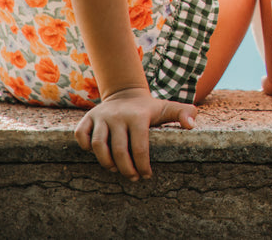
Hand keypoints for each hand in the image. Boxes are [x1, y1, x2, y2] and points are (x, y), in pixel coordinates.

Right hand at [73, 88, 196, 179]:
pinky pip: (81, 135)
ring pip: (98, 145)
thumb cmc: (149, 108)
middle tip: (132, 177)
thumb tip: (191, 126)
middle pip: (119, 150)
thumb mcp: (168, 108)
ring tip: (115, 169)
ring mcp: (101, 116)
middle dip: (126, 169)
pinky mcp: (88, 118)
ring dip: (106, 162)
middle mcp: (118, 116)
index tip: (146, 176)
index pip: (139, 146)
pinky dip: (85, 147)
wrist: (125, 93)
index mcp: (138, 116)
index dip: (143, 165)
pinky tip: (97, 154)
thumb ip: (185, 112)